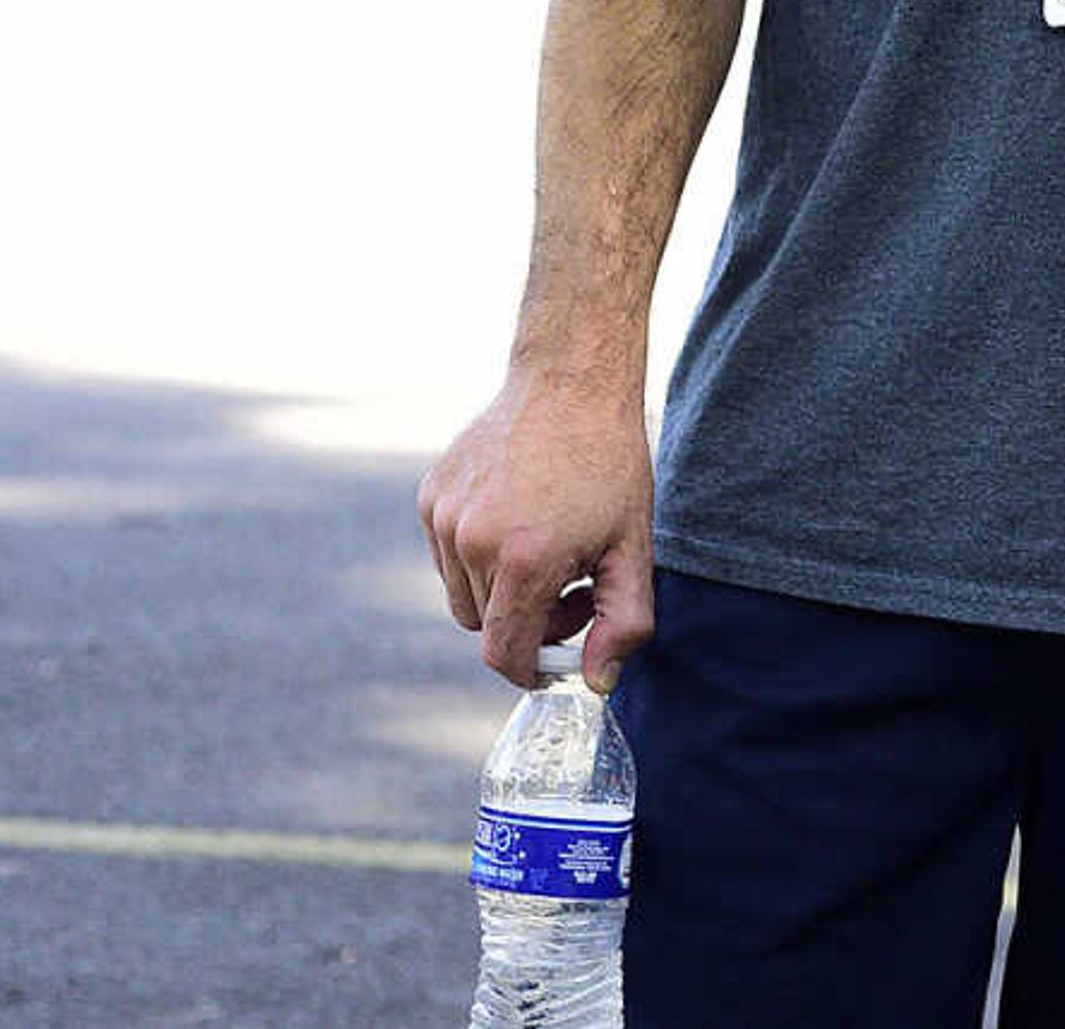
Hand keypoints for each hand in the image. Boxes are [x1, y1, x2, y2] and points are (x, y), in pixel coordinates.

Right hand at [417, 371, 655, 689]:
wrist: (572, 382)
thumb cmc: (610, 465)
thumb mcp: (635, 547)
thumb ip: (624, 624)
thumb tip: (597, 683)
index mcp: (523, 561)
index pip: (502, 655)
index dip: (531, 669)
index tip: (559, 658)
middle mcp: (471, 542)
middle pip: (486, 626)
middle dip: (530, 622)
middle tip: (577, 582)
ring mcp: (443, 517)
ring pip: (463, 594)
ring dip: (501, 590)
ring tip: (550, 547)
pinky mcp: (429, 495)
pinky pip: (447, 554)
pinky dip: (479, 554)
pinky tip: (520, 515)